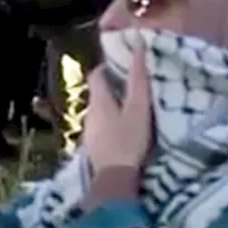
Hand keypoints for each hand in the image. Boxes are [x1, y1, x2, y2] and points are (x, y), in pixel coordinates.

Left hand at [83, 37, 152, 173]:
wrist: (114, 179)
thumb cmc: (128, 140)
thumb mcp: (138, 108)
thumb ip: (138, 79)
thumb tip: (137, 48)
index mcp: (99, 100)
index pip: (97, 74)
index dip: (108, 66)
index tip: (123, 63)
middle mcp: (89, 113)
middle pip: (98, 93)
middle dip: (112, 87)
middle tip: (132, 85)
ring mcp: (89, 132)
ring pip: (99, 111)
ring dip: (111, 106)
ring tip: (130, 108)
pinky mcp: (93, 147)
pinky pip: (101, 127)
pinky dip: (110, 123)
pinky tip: (123, 131)